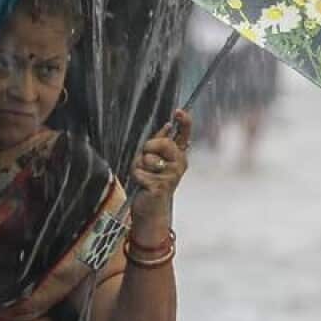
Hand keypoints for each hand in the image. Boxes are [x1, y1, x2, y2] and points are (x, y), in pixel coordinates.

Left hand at [131, 109, 191, 228]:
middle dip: (148, 148)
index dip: (184, 122)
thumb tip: (168, 125)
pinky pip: (140, 171)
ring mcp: (171, 175)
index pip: (185, 135)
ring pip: (147, 157)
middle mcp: (179, 164)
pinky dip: (136, 176)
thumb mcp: (156, 160)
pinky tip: (143, 185)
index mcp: (178, 156)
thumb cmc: (152, 184)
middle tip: (147, 162)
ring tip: (145, 177)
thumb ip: (161, 142)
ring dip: (139, 166)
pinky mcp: (160, 185)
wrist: (151, 209)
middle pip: (162, 142)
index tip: (179, 112)